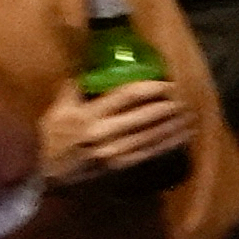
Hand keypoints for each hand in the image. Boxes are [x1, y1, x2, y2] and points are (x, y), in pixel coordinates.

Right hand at [37, 78, 190, 186]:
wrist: (48, 174)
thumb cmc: (54, 137)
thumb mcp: (57, 111)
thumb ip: (75, 89)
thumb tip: (92, 64)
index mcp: (87, 115)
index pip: (126, 96)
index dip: (151, 88)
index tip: (168, 82)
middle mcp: (102, 133)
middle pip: (145, 116)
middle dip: (168, 106)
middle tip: (186, 97)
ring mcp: (112, 151)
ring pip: (151, 135)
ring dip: (174, 124)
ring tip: (191, 114)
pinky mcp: (119, 165)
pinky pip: (149, 152)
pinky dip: (169, 143)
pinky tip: (184, 135)